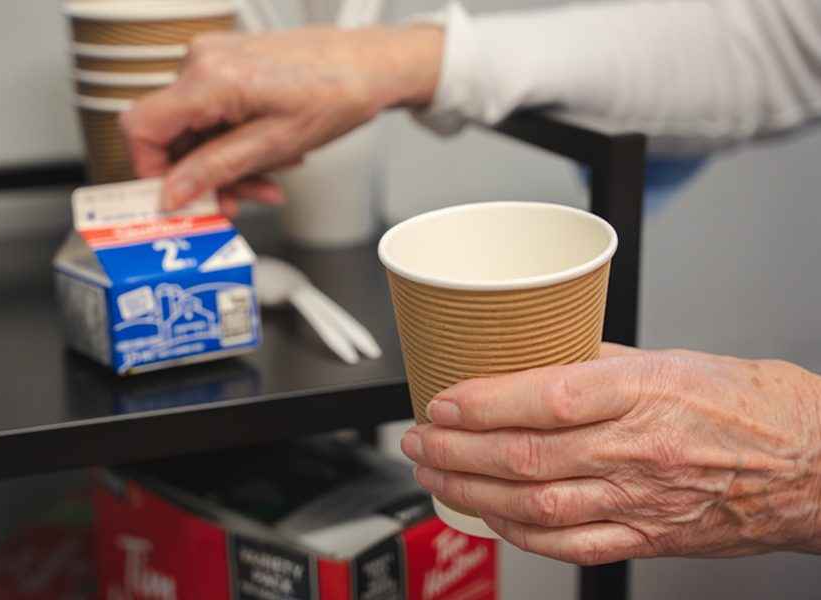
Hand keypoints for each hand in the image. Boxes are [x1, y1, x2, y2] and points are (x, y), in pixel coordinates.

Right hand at [119, 25, 441, 214]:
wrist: (369, 66)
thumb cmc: (336, 94)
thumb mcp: (274, 146)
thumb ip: (216, 169)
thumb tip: (174, 191)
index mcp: (210, 78)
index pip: (141, 127)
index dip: (151, 171)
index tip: (175, 199)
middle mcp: (203, 61)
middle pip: (171, 134)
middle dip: (203, 176)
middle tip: (235, 201)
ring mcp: (214, 60)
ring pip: (194, 130)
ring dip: (225, 164)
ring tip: (267, 178)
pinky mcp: (227, 66)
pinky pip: (212, 115)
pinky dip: (234, 143)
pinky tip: (268, 155)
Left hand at [400, 342, 820, 563]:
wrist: (806, 464)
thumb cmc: (745, 404)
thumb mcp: (667, 358)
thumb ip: (594, 363)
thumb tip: (533, 358)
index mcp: (641, 392)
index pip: (542, 398)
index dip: (480, 403)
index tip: (441, 401)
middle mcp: (635, 450)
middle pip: (523, 457)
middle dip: (454, 451)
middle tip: (417, 441)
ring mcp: (639, 501)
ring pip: (534, 506)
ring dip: (471, 493)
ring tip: (434, 477)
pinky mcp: (645, 537)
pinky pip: (568, 545)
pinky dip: (518, 534)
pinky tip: (488, 518)